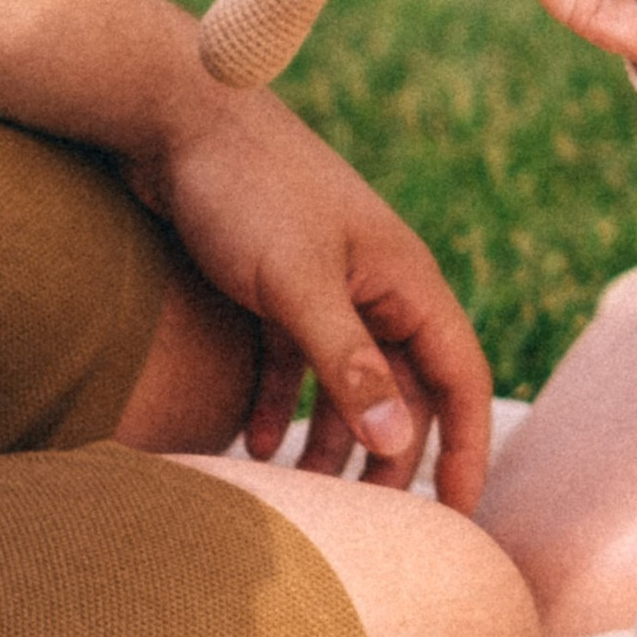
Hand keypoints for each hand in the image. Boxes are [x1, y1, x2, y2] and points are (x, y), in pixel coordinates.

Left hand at [129, 90, 495, 509]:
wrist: (171, 113)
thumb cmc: (244, 190)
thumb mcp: (298, 285)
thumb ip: (348, 365)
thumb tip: (401, 441)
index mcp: (403, 279)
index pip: (459, 376)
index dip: (466, 448)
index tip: (458, 518)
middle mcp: (374, 284)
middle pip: (404, 387)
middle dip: (391, 455)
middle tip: (370, 523)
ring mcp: (323, 282)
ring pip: (345, 379)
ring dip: (332, 438)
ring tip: (307, 494)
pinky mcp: (271, 282)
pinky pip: (291, 360)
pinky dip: (279, 404)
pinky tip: (255, 446)